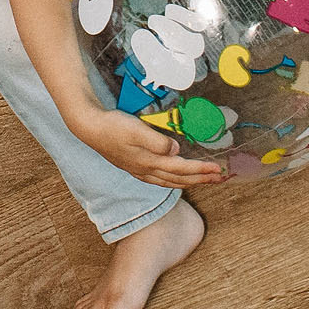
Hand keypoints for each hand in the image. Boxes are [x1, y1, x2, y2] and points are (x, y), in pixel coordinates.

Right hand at [74, 107, 226, 187]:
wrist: (89, 127)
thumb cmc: (113, 126)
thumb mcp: (137, 131)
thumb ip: (158, 142)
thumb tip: (176, 150)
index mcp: (149, 162)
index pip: (182, 169)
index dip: (201, 170)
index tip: (218, 169)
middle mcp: (146, 170)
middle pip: (179, 179)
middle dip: (200, 179)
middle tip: (219, 178)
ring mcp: (138, 170)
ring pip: (169, 181)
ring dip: (188, 182)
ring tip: (202, 181)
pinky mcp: (133, 165)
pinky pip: (159, 179)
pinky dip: (172, 180)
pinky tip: (173, 178)